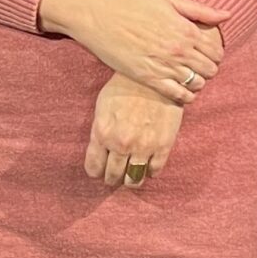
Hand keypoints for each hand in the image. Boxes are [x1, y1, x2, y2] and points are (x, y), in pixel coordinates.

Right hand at [38, 0, 227, 103]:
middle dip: (208, 68)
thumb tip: (227, 14)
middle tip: (197, 64)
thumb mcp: (168, 1)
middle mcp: (179, 50)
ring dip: (197, 81)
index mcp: (186, 29)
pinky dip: (186, 95)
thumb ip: (200, 10)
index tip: (206, 52)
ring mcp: (164, 65)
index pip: (217, 51)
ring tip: (188, 75)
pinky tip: (180, 88)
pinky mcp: (148, 78)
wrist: (99, 15)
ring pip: (197, 84)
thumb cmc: (132, 4)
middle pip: (210, 69)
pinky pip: (178, 95)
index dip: (215, 53)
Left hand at [85, 73, 183, 187]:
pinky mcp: (163, 146)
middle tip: (114, 175)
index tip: (98, 170)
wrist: (154, 77)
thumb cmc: (124, 87)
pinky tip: (147, 164)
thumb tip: (99, 150)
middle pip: (113, 176)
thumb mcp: (102, 106)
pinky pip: (154, 170)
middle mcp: (121, 144)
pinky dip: (150, 171)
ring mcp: (143, 146)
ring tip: (130, 174)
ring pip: (134, 179)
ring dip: (130, 180)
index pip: (93, 167)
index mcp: (102, 133)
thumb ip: (100, 131)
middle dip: (111, 177)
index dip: (95, 171)